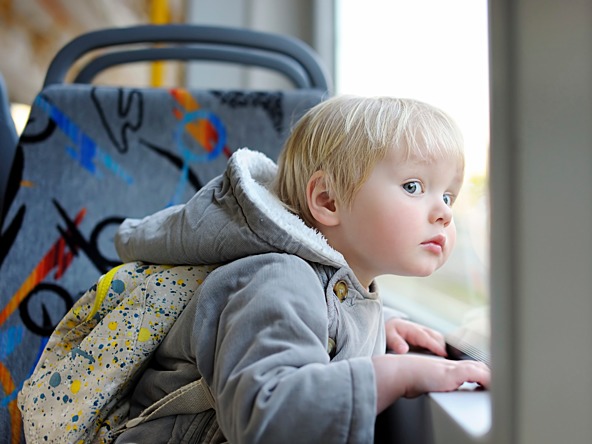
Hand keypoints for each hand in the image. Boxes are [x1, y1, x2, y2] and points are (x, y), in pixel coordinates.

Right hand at [373, 354, 490, 411]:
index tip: (490, 383)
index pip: (472, 367)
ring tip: (498, 388)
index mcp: (448, 367)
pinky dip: (486, 379)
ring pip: (481, 368)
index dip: (483, 373)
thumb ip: (439, 383)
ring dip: (491, 378)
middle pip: (480, 366)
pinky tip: (489, 386)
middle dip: (491, 376)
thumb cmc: (409, 377)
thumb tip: (441, 390)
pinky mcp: (452, 373)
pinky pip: (476, 374)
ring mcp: (453, 368)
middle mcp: (452, 365)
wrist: (399, 372)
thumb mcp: (428, 380)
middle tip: (498, 385)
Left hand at [385, 318, 446, 356]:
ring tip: (447, 362)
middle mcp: (422, 330)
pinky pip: (438, 342)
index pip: (426, 338)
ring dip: (444, 348)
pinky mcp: (428, 337)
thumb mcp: (389, 336)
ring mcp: (426, 333)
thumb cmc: (390, 331)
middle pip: (437, 338)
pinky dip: (442, 349)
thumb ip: (396, 343)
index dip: (435, 346)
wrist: (389, 326)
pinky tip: (443, 360)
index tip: (443, 354)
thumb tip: (403, 350)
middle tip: (448, 362)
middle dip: (443, 348)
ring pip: (440, 339)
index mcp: (413, 330)